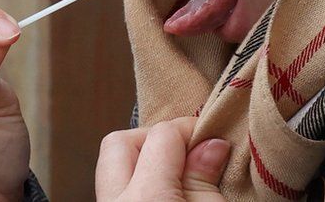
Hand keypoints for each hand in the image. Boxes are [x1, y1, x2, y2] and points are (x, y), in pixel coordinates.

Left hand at [95, 117, 230, 201]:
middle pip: (118, 143)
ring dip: (142, 164)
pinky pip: (116, 191)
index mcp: (146, 196)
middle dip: (152, 139)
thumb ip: (205, 177)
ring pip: (111, 169)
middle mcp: (115, 201)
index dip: (190, 130)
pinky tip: (164, 194)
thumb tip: (211, 143)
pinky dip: (137, 185)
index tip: (212, 138)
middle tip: (186, 155)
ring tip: (175, 176)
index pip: (162, 135)